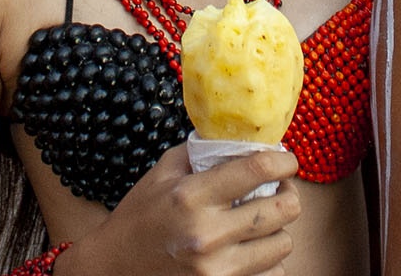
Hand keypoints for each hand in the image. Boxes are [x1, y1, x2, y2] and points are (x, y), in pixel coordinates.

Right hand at [60, 144, 299, 275]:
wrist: (112, 269)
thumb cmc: (138, 218)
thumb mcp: (161, 174)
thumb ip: (200, 153)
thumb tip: (242, 139)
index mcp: (191, 196)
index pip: (257, 170)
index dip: (284, 162)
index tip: (287, 161)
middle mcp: (207, 234)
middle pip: (282, 209)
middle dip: (288, 195)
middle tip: (280, 190)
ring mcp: (216, 269)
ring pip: (283, 245)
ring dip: (278, 231)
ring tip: (263, 223)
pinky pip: (271, 274)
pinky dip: (268, 262)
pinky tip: (251, 250)